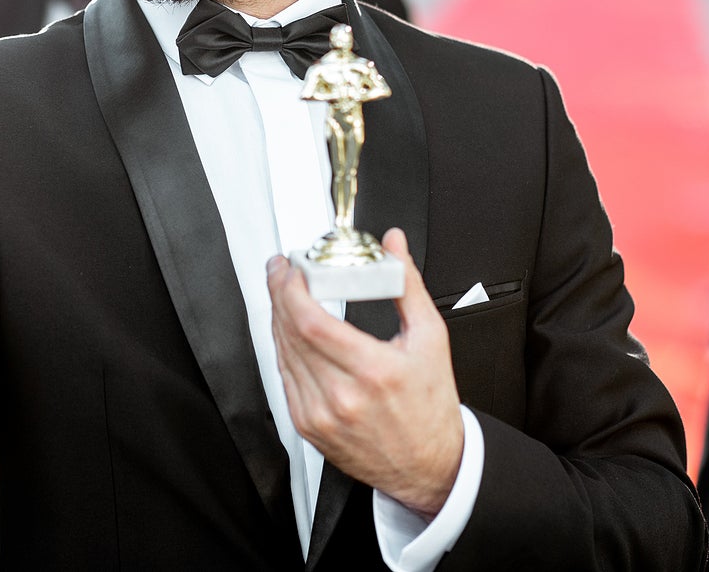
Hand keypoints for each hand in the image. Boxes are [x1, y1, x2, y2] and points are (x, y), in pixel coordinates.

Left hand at [267, 228, 463, 516]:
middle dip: (280, 294)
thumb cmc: (430, 405)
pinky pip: (284, 378)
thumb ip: (406, 284)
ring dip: (278, 318)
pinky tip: (290, 331)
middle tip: (283, 271)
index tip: (291, 268)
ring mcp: (321, 415)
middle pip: (290, 334)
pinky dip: (284, 349)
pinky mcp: (308, 427)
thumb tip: (393, 244)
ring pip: (282, 354)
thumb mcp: (430, 338)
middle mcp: (341, 396)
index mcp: (372, 371)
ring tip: (285, 295)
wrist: (429, 464)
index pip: (311, 322)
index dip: (291, 289)